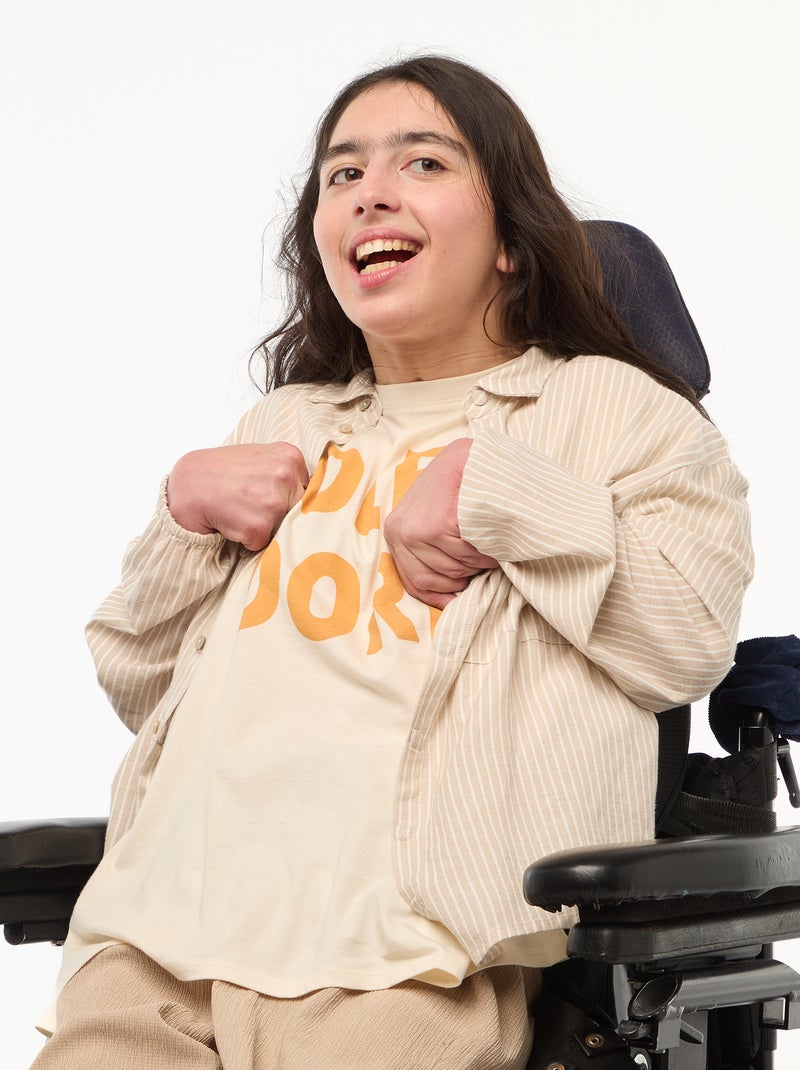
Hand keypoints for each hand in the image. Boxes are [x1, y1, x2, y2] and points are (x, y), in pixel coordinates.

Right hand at [167, 442, 308, 550]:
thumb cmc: (220, 474)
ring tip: (240, 510)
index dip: (290, 498)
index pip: (311, 489)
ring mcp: (272, 502)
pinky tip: (232, 521)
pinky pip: (262, 543)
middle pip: (299, 511)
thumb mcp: (259, 459)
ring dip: (263, 527)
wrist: (185, 487)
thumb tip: (317, 495)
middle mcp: (285, 475)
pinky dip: (248, 539)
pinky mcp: (258, 526)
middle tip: (250, 503)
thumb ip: (286, 471)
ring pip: (282, 528)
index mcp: (290, 456)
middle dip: (279, 514)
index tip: (269, 496)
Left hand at [384, 438, 497, 609]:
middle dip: (465, 576)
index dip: (440, 595)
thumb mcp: (431, 519)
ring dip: (478, 564)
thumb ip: (432, 555)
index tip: (459, 598)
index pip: (414, 582)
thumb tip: (449, 602)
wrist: (471, 456)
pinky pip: (469, 556)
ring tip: (488, 544)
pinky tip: (492, 536)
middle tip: (482, 558)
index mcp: (395, 533)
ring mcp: (418, 528)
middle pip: (438, 579)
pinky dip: (486, 552)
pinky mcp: (439, 524)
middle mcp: (401, 533)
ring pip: (456, 569)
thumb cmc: (455, 490)